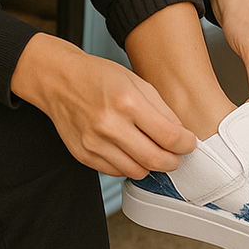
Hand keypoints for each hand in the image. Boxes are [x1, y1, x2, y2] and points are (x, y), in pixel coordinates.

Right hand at [11, 34, 196, 177]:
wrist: (60, 80)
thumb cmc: (97, 76)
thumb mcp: (135, 80)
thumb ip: (160, 108)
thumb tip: (179, 134)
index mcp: (128, 101)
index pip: (169, 136)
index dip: (186, 143)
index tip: (189, 142)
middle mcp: (110, 125)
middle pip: (155, 160)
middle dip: (173, 160)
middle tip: (176, 154)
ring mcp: (95, 143)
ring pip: (137, 171)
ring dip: (150, 165)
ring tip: (151, 150)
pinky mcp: (84, 155)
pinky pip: (116, 172)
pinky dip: (128, 165)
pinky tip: (129, 150)